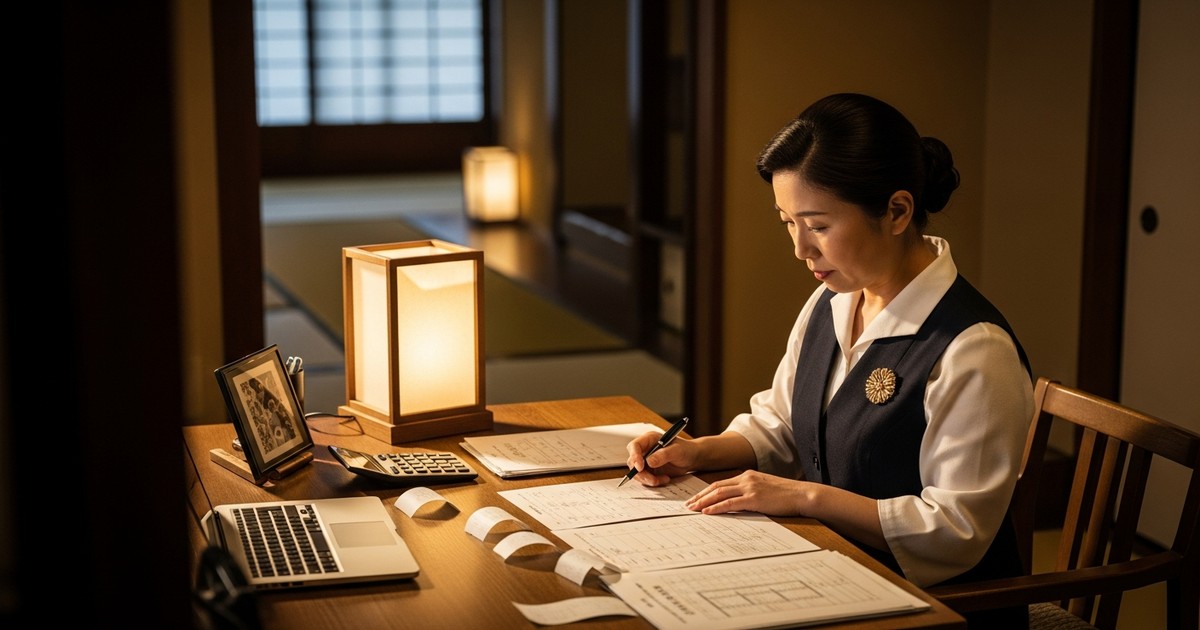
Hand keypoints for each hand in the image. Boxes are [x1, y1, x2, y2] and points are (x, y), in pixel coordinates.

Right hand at [625, 430, 697, 486]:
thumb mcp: (677, 451)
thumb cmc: (685, 450)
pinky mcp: (649, 471)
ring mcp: (646, 461)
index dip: (634, 456)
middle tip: (653, 480)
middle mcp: (645, 450)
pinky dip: (653, 482)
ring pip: (637, 473)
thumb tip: (649, 462)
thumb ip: (664, 455)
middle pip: (633, 462)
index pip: (635, 446)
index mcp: (649, 439)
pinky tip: (665, 479)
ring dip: (648, 479)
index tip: (640, 467)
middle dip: (641, 473)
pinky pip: (645, 479)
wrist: (691, 458)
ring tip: (664, 479)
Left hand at [685, 470, 806, 515]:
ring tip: (692, 509)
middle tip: (687, 505)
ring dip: (703, 502)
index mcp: (747, 476)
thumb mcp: (765, 490)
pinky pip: (730, 503)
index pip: (720, 483)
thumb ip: (750, 493)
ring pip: (720, 493)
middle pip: (716, 486)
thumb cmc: (786, 495)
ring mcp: (750, 488)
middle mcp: (746, 479)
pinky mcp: (754, 498)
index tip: (695, 499)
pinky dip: (716, 507)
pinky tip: (707, 512)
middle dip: (700, 497)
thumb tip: (736, 504)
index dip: (705, 492)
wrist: (802, 494)